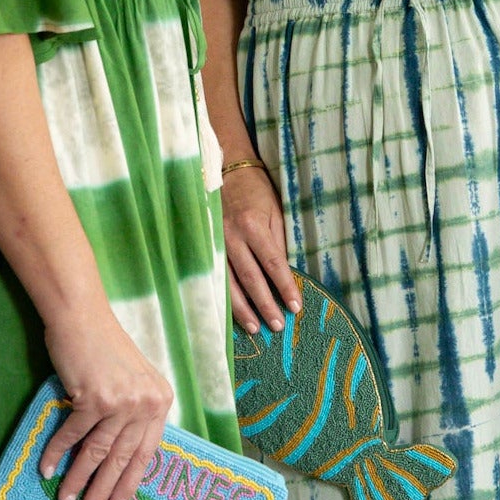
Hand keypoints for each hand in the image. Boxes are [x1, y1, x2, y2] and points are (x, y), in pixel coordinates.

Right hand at [38, 300, 172, 499]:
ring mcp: (121, 401)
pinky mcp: (93, 397)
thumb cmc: (104, 348)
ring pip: (97, 453)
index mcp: (160, 401)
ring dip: (78, 481)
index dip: (130, 483)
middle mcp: (146, 403)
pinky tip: (47, 470)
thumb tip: (120, 459)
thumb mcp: (133, 381)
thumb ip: (134, 414)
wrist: (82, 317)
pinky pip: (73, 435)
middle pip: (122, 459)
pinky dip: (57, 454)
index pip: (147, 453)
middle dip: (105, 492)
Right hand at [221, 163, 300, 334]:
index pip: (272, 262)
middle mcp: (231, 236)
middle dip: (265, 303)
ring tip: (256, 328)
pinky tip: (230, 313)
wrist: (224, 171)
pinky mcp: (204, 247)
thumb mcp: (274, 212)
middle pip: (250, 278)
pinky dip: (224, 297)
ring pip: (228, 282)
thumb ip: (277, 242)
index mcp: (252, 225)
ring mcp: (214, 243)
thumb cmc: (255, 192)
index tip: (295, 306)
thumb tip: (284, 274)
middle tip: (278, 325)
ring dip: (243, 308)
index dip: (284, 286)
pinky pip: (215, 277)